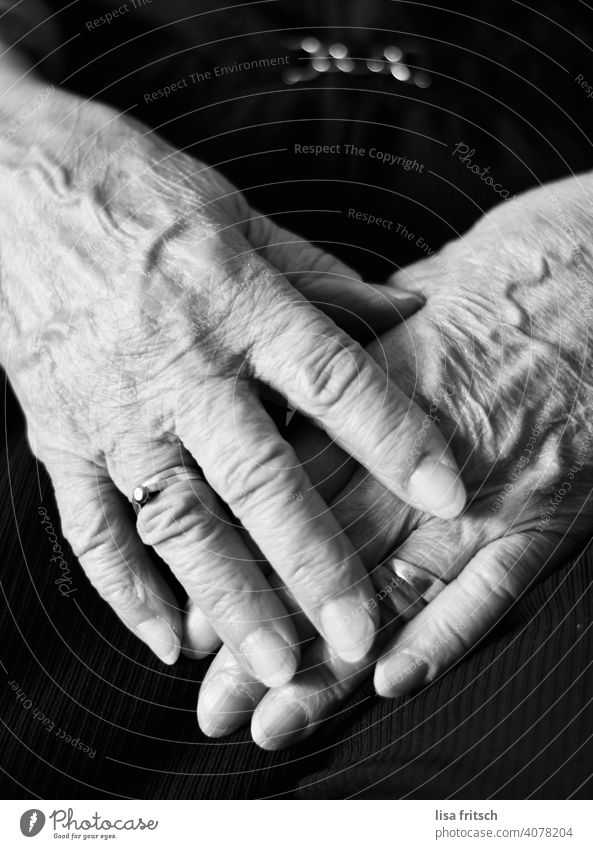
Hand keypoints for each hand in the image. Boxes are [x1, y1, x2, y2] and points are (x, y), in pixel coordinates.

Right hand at [0, 76, 464, 684]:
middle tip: (356, 632)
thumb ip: (320, 279)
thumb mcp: (239, 216)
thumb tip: (400, 315)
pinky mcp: (59, 435)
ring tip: (274, 662)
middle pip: (257, 476)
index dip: (395, 437)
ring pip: (177, 520)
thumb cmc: (133, 192)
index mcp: (236, 301)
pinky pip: (91, 526)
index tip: (447, 491)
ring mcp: (114, 409)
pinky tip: (168, 640)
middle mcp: (180, 366)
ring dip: (227, 598)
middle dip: (311, 561)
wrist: (11, 185)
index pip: (332, 379)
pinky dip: (126, 590)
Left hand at [194, 174, 592, 745]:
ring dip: (332, 663)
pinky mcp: (546, 514)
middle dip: (263, 634)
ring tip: (280, 716)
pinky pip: (489, 588)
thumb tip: (298, 380)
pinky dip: (441, 636)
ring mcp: (482, 490)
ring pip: (392, 586)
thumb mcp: (409, 299)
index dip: (236, 561)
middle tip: (215, 696)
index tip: (194, 612)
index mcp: (373, 393)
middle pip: (322, 555)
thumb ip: (349, 356)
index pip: (285, 496)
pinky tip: (392, 681)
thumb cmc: (513, 272)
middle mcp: (415, 452)